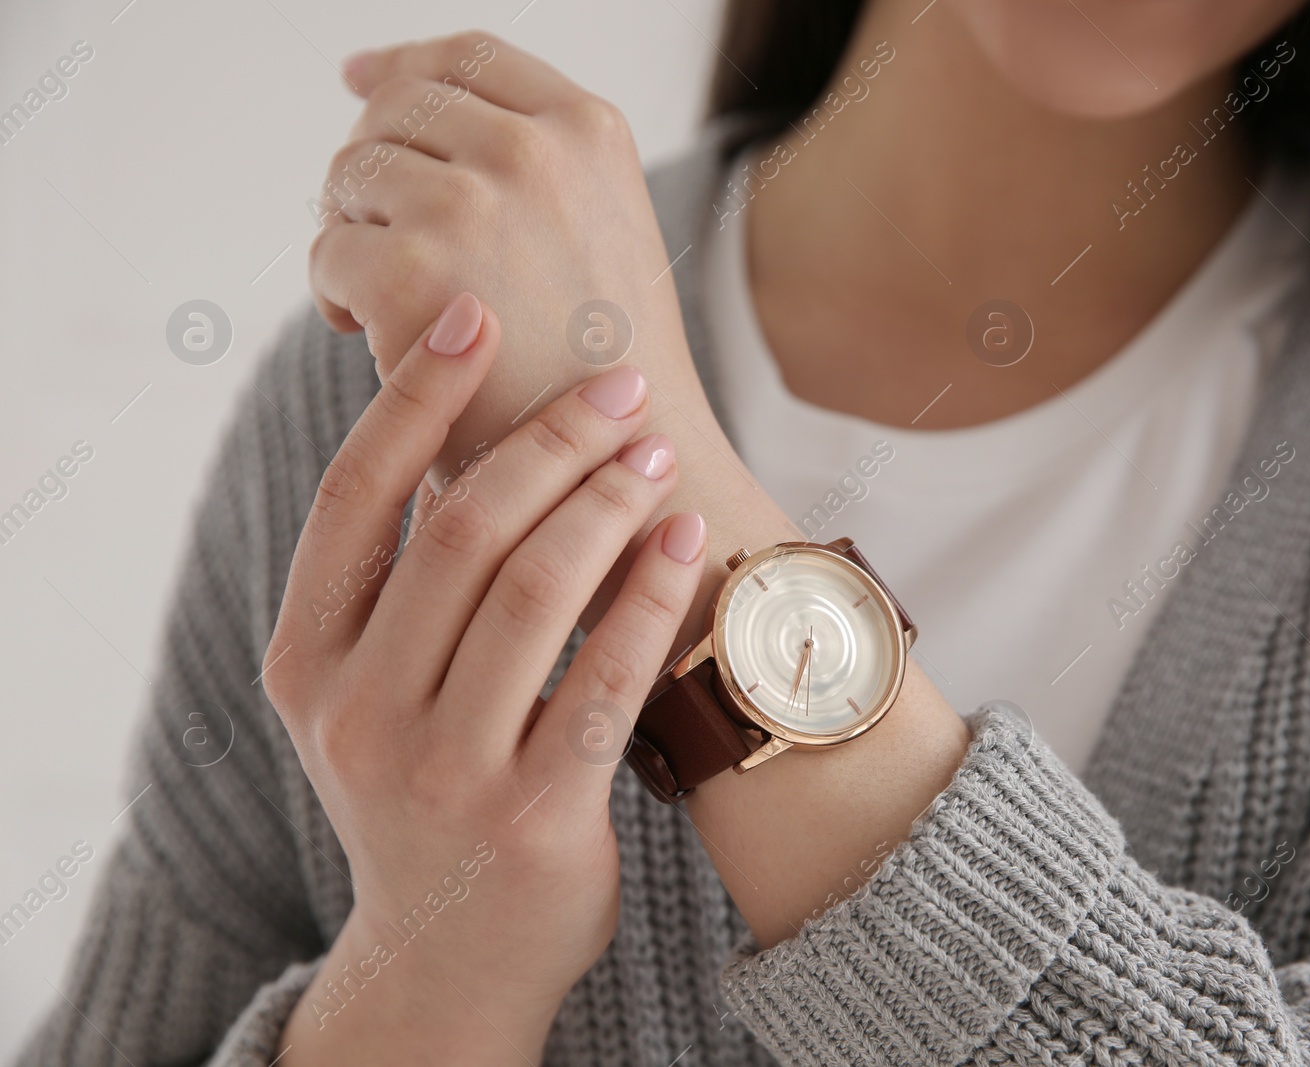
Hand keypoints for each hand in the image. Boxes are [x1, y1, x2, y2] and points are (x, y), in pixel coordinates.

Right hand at [265, 293, 707, 1063]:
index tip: (473, 314)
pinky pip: (608, 676)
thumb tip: (467, 424)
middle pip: (463, 531)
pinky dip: (652, 592)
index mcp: (308, 661)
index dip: (415, 396)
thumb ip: (402, 583)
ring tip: (656, 451)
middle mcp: (359, 713)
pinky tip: (686, 539)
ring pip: (537, 592)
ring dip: (608, 502)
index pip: (355, 498)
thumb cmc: (423, 787)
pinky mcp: (533, 817)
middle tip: (619, 386)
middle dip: (550, 440)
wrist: (446, 955)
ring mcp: (442, 771)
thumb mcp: (372, 691)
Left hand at [308, 31, 696, 485]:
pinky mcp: (411, 273)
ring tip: (391, 298)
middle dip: (376, 171)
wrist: (628, 468)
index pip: (468, 55)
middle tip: (387, 246)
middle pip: (395, 109)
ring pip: (351, 175)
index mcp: (588, 129)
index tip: (360, 82)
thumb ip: (521, 153)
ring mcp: (470, 206)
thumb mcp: (598, 222)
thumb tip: (372, 75)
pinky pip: (327, 249)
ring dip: (354, 232)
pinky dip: (336, 294)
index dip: (403, 66)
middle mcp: (531, 149)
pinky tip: (376, 336)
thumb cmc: (603, 364)